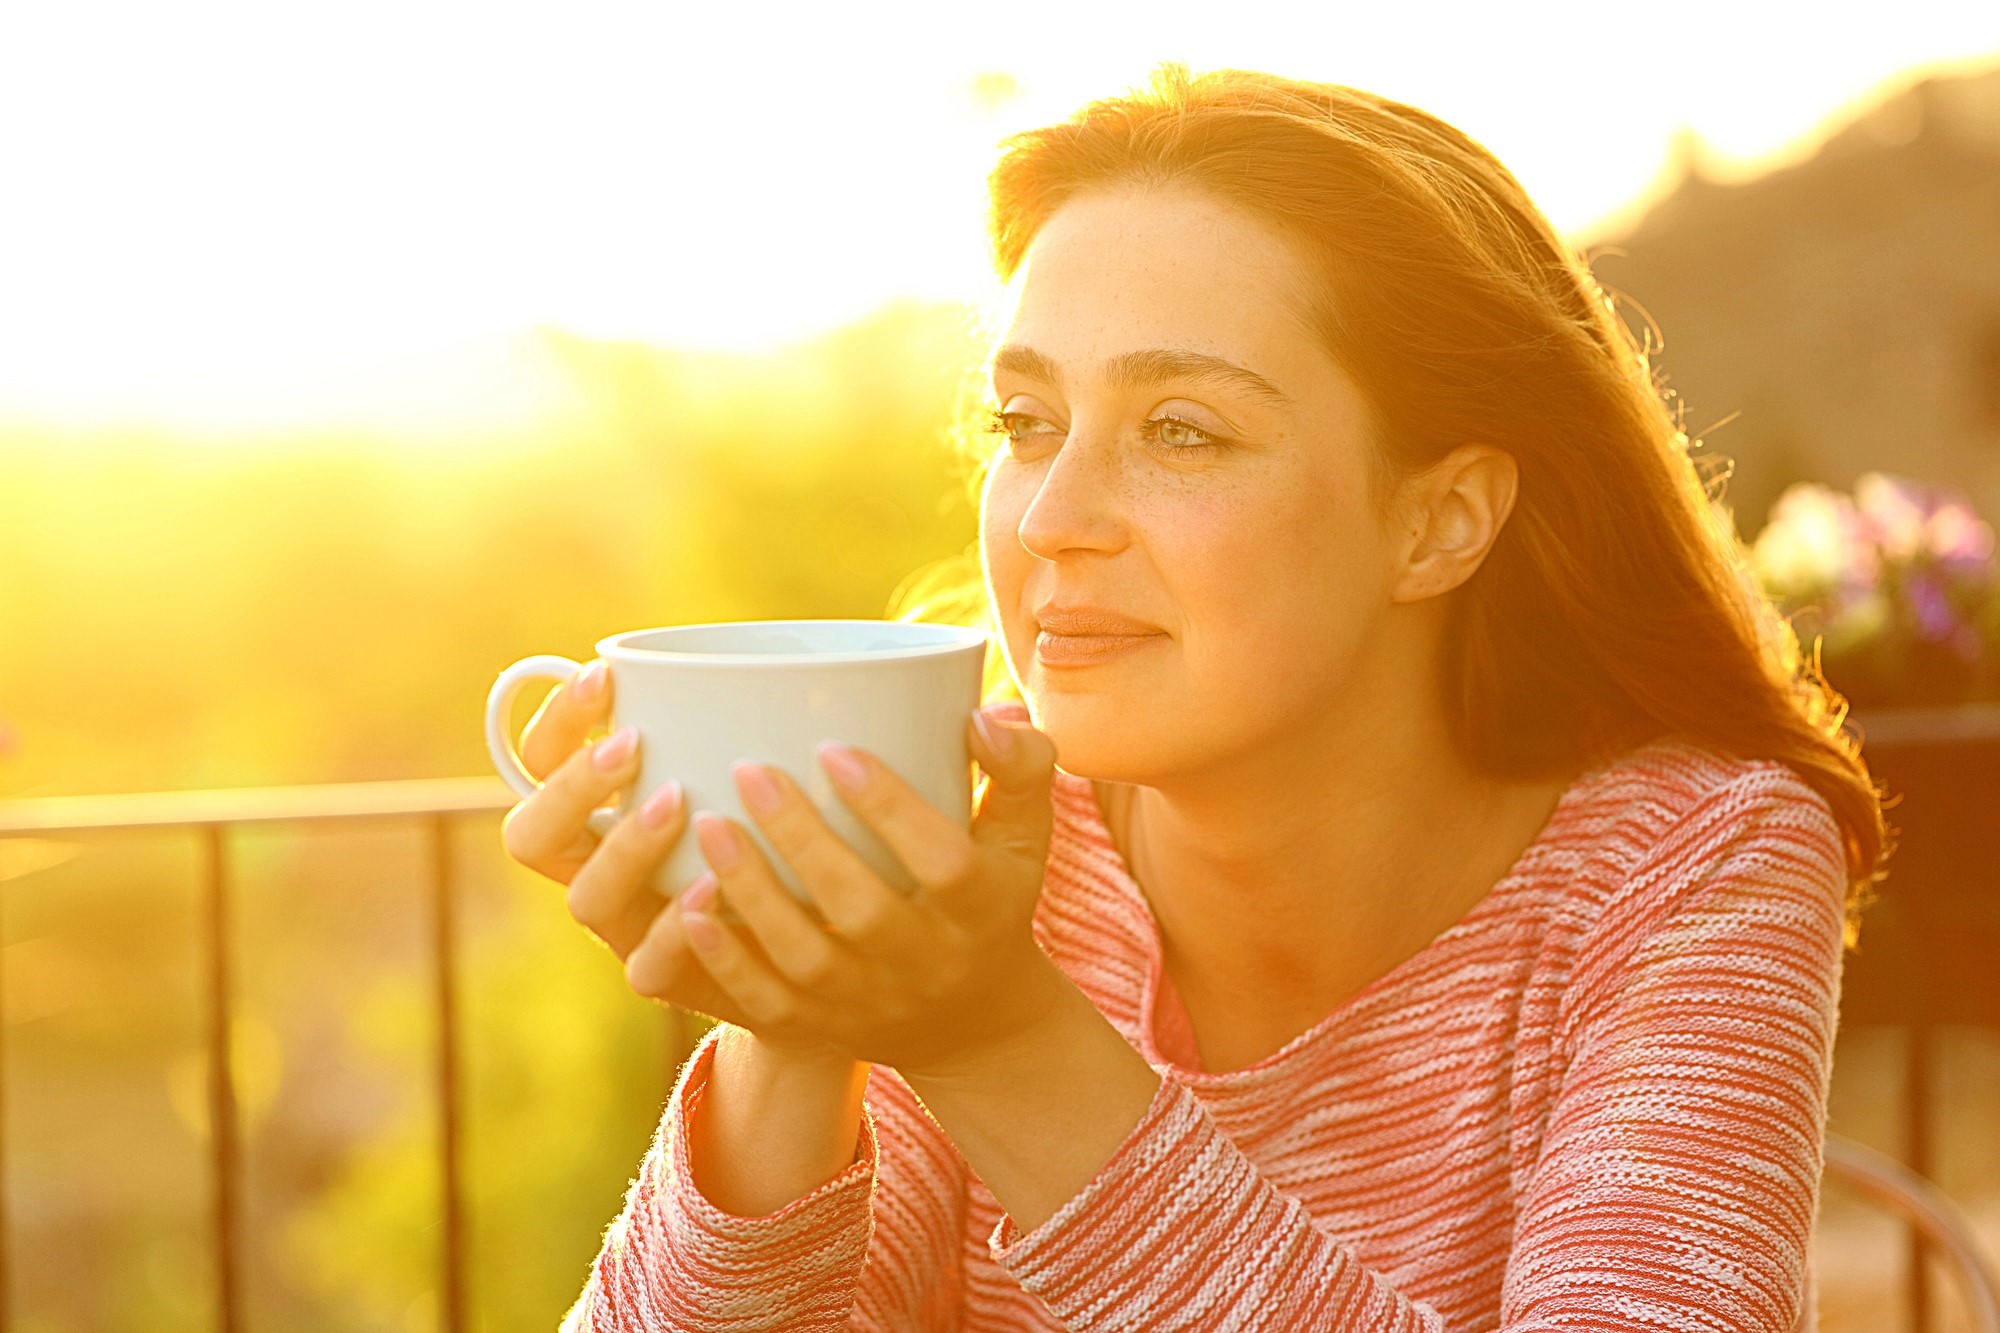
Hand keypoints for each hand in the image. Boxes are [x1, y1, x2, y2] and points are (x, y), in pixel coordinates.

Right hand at [496, 658, 748, 1026]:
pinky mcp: (672, 980)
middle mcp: (597, 869)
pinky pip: (650, 968)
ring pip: (586, 900)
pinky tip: (712, 887)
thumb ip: (734, 726)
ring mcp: (627, 929)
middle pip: (531, 835)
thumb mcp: (749, 773)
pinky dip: (675, 928)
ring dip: (625, 847)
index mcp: (597, 811)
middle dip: (570, 786)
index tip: (604, 675)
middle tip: (631, 746)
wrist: (820, 945)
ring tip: (679, 803)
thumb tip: (761, 654)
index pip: (536, 764)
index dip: (555, 722)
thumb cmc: (776, 836)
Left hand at [622, 705, 1069, 1080]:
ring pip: (806, 957)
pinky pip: (768, 1004)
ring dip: (752, 892)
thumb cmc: (993, 895)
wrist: (974, 1020)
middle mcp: (928, 963)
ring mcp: (871, 1001)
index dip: (891, 808)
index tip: (833, 747)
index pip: (943, 863)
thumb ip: (1017, 766)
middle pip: (863, 910)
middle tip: (750, 771)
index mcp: (983, 909)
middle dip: (802, 840)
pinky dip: (727, 959)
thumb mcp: (1024, 835)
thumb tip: (984, 715)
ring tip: (709, 823)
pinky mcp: (822, 1026)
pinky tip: (689, 906)